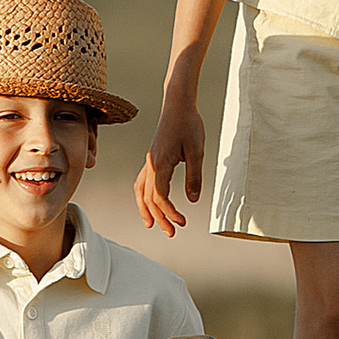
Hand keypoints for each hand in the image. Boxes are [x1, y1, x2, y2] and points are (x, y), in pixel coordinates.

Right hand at [133, 95, 203, 239]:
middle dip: (160, 217)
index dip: (170, 212)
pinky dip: (143, 196)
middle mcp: (151, 164)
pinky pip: (142, 182)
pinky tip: (148, 204)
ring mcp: (149, 161)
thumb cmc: (189, 125)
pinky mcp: (152, 158)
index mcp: (161, 163)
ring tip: (152, 225)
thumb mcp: (197, 151)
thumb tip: (193, 200)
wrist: (178, 105)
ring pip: (141, 191)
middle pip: (150, 198)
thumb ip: (195, 176)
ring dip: (147, 210)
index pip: (160, 196)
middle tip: (172, 233)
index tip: (183, 221)